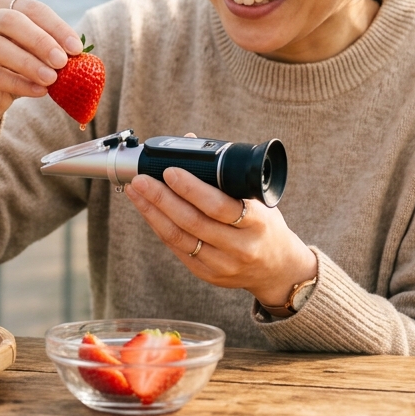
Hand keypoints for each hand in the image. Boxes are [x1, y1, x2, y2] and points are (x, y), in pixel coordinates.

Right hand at [0, 0, 83, 161]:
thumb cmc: (16, 65)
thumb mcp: (36, 52)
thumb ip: (52, 47)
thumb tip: (79, 53)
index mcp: (1, 4)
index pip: (30, 8)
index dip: (55, 26)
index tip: (76, 48)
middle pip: (10, 22)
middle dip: (41, 41)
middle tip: (63, 62)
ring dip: (29, 63)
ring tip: (52, 79)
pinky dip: (19, 84)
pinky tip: (39, 91)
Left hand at [124, 160, 317, 307]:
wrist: (278, 269)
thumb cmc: (264, 226)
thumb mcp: (258, 199)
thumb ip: (226, 175)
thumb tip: (189, 141)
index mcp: (257, 223)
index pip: (219, 206)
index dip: (191, 188)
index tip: (169, 171)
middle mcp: (240, 247)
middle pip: (192, 221)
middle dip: (161, 198)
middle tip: (141, 179)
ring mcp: (223, 265)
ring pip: (179, 237)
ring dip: (152, 212)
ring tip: (136, 191)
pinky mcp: (208, 275)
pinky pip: (177, 248)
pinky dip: (159, 227)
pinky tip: (147, 210)